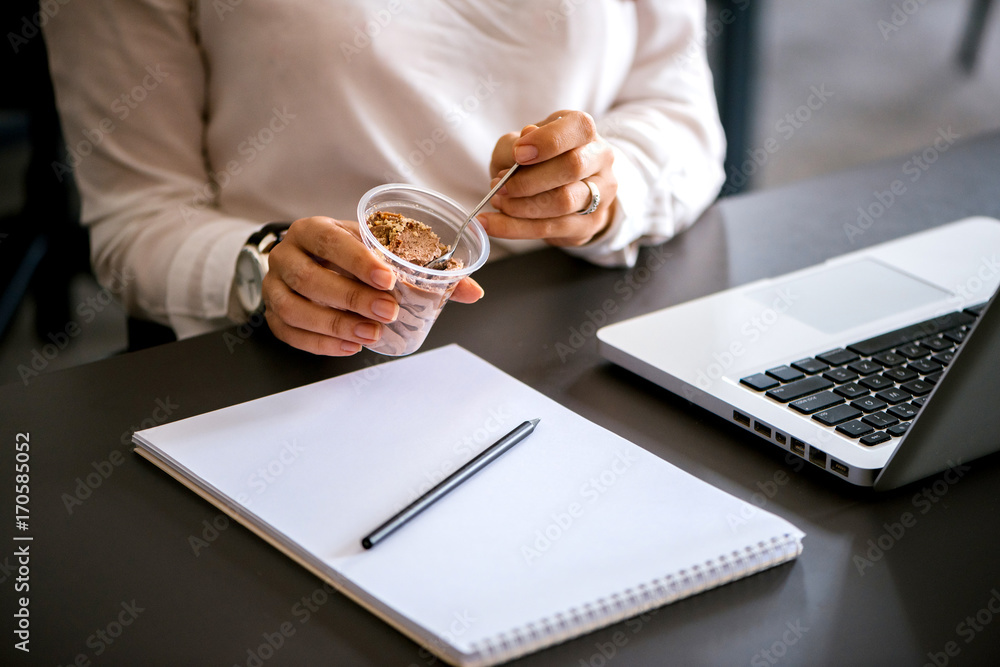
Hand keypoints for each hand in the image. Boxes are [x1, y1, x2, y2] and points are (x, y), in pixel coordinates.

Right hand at [262, 216, 483, 354]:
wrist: (310, 261)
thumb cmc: (350, 255)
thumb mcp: (380, 251)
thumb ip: (425, 269)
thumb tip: (472, 291)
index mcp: (313, 230)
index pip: (331, 241)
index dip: (358, 261)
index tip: (388, 280)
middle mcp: (287, 255)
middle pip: (311, 278)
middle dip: (352, 298)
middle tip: (388, 312)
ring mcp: (274, 286)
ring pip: (295, 308)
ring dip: (335, 325)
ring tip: (371, 335)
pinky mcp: (272, 315)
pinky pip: (289, 333)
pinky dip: (319, 344)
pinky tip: (350, 346)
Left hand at [480, 110, 617, 246]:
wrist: (563, 190)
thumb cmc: (539, 160)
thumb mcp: (520, 144)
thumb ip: (515, 143)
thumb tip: (519, 146)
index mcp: (584, 131)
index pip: (578, 128)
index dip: (546, 141)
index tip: (518, 154)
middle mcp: (600, 159)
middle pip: (573, 167)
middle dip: (529, 180)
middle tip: (499, 186)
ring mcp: (601, 194)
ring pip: (563, 201)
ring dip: (522, 206)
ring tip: (498, 202)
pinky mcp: (589, 224)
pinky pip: (551, 228)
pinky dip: (515, 228)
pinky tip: (493, 224)